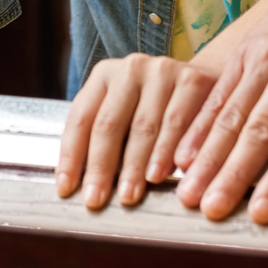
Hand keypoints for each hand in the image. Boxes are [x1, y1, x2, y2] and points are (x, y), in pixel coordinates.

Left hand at [57, 54, 220, 208]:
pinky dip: (168, 152)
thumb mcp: (123, 112)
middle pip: (109, 124)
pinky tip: (161, 173)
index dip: (71, 156)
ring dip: (135, 166)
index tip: (67, 189)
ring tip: (129, 194)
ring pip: (144, 126)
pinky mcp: (193, 80)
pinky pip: (179, 123)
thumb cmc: (154, 108)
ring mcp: (163, 71)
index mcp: (104, 75)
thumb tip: (85, 186)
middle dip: (101, 167)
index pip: (81, 119)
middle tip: (97, 199)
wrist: (201, 83)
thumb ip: (105, 140)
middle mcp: (131, 68)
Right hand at [171, 0, 267, 221]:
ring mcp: (265, 60)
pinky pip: (218, 95)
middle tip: (211, 210)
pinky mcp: (244, 52)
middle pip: (260, 131)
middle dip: (232, 175)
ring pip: (232, 116)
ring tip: (190, 191)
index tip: (261, 212)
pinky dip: (199, 128)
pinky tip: (182, 153)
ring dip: (208, 159)